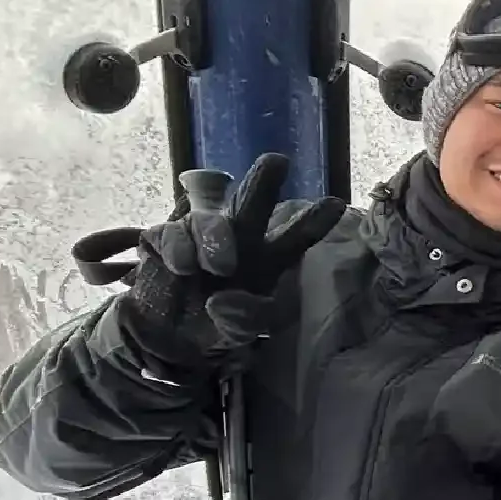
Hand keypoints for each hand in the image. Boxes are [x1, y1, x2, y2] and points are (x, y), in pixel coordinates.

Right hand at [117, 155, 343, 376]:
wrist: (167, 337)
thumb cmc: (215, 326)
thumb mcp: (239, 332)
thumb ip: (244, 319)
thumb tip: (221, 302)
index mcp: (267, 258)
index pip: (294, 237)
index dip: (313, 221)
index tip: (337, 204)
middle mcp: (237, 238)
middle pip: (252, 203)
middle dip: (263, 181)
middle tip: (277, 162)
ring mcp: (198, 235)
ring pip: (209, 218)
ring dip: (215, 236)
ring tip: (221, 267)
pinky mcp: (163, 239)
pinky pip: (170, 232)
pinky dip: (179, 249)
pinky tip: (182, 267)